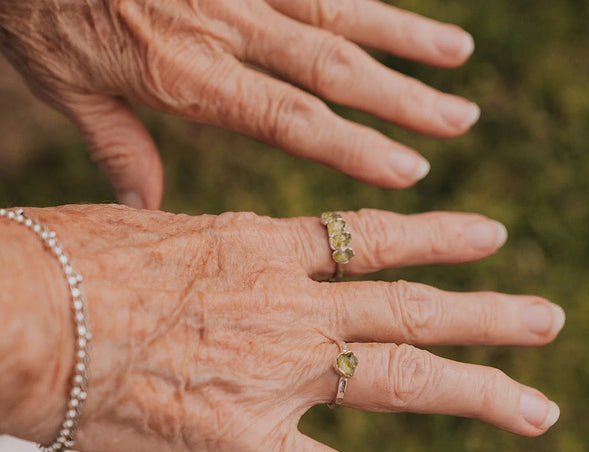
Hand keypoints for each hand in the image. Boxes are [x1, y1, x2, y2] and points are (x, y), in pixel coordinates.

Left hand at [0, 1, 479, 208]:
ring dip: (404, 36)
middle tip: (462, 120)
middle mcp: (223, 24)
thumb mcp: (62, 83)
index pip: (290, 120)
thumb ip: (116, 144)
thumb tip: (145, 211)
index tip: (412, 170)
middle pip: (332, 68)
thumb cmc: (34, 9)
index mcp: (184, 73)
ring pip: (337, 12)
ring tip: (458, 57)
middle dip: (405, 98)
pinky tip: (404, 9)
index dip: (357, 146)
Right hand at [10, 205, 562, 451]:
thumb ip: (219, 246)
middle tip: (548, 320)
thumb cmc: (78, 260)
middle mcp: (292, 307)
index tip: (491, 234)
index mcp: (267, 249)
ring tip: (536, 405)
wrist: (28, 312)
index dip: (439, 234)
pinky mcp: (242, 440)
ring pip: (400, 378)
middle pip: (413, 308)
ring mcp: (277, 372)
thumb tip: (236, 248)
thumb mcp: (166, 230)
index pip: (376, 238)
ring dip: (475, 389)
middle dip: (488, 314)